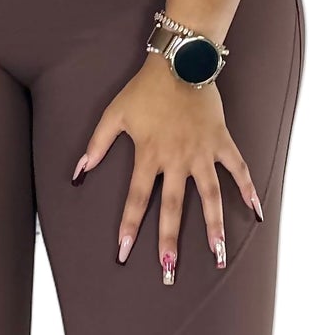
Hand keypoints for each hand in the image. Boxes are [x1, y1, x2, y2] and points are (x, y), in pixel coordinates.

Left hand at [71, 56, 262, 284]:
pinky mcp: (221, 142)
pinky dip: (248, 189)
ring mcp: (202, 153)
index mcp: (149, 155)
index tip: (124, 253)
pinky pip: (238, 169)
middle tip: (169, 272)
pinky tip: (256, 213)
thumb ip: (96, 145)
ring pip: (210, 197)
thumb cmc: (144, 90)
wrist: (181, 62)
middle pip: (173, 207)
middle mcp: (177, 160)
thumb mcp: (114, 114)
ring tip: (217, 255)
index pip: (137, 199)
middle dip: (170, 241)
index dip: (130, 227)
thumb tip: (78, 172)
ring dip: (213, 228)